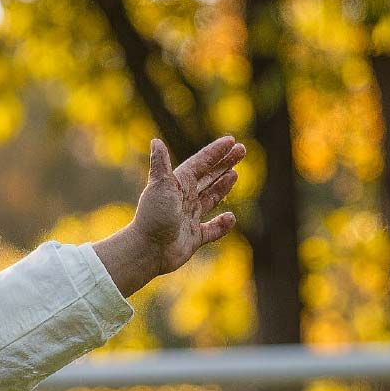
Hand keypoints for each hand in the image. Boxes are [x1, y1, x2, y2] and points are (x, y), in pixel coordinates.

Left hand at [97, 135, 243, 292]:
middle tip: (242, 150)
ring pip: (210, 199)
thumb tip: (155, 141)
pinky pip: (212, 230)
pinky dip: (221, 225)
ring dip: (222, 186)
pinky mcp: (193, 238)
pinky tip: (230, 218)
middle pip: (208, 177)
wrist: (147, 250)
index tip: (231, 140)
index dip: (215, 152)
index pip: (200, 163)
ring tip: (235, 174)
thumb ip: (160, 164)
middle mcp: (184, 200)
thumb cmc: (153, 217)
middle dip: (224, 164)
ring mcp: (189, 219)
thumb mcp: (159, 187)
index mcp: (178, 185)